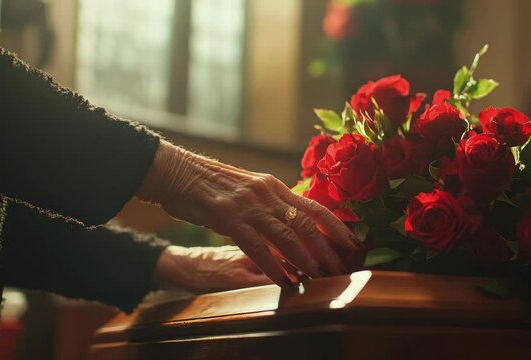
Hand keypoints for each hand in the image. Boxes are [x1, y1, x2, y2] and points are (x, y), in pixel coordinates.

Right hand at [138, 141, 365, 287]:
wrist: (177, 171)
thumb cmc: (211, 184)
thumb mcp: (249, 188)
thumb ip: (271, 202)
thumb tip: (292, 218)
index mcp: (274, 187)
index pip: (315, 207)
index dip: (337, 226)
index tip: (353, 244)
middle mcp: (267, 193)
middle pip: (306, 224)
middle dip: (327, 249)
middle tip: (341, 269)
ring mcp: (248, 205)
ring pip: (286, 236)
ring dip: (305, 260)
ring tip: (319, 278)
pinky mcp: (228, 216)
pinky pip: (256, 246)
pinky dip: (273, 266)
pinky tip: (283, 281)